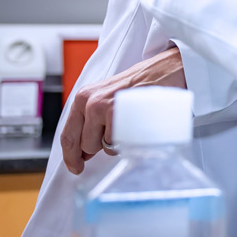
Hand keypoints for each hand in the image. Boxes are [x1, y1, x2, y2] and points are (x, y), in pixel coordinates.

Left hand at [61, 45, 186, 174]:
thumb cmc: (143, 82)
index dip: (70, 156)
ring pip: (103, 146)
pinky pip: (119, 143)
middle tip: (116, 138)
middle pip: (85, 145)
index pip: (68, 135)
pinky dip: (129, 139)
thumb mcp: (109, 95)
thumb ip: (92, 120)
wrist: (168, 69)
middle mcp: (90, 102)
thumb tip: (85, 150)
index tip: (75, 166)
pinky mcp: (119, 115)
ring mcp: (104, 108)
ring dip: (117, 142)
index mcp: (84, 96)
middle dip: (99, 148)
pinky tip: (138, 123)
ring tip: (131, 122)